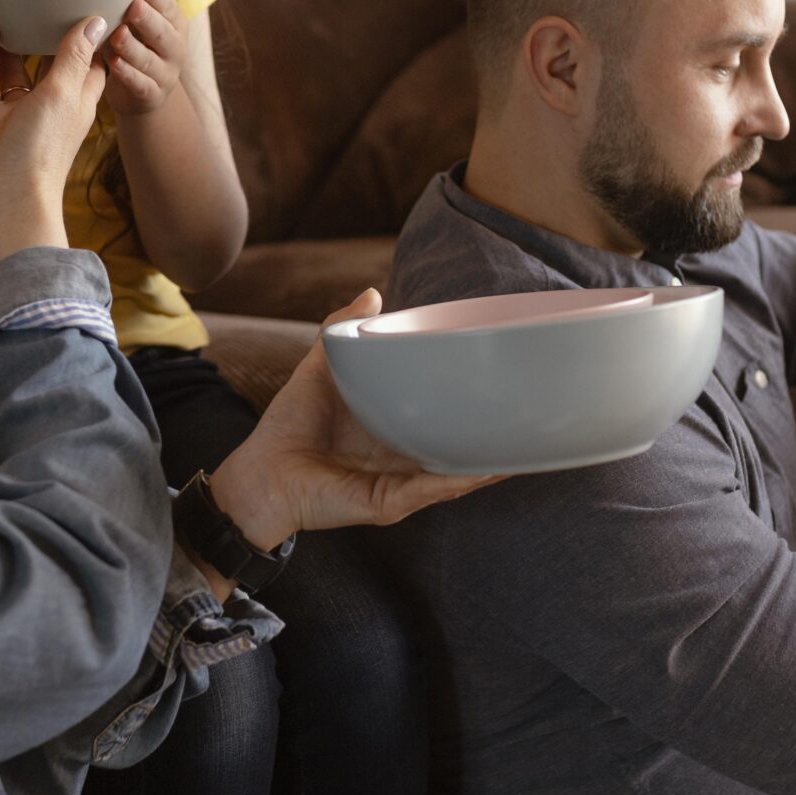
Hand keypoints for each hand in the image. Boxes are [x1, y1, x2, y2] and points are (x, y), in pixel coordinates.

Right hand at [0, 14, 110, 269]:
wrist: (5, 198)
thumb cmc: (42, 149)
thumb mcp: (63, 93)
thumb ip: (74, 55)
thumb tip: (98, 19)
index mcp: (77, 98)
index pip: (91, 59)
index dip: (91, 32)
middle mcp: (49, 104)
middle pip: (49, 60)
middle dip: (42, 30)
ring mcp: (18, 113)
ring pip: (12, 69)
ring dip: (6, 41)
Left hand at [101, 0, 192, 116]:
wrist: (143, 94)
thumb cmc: (135, 46)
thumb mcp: (136, 24)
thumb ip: (128, 4)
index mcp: (174, 24)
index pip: (169, 8)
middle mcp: (175, 48)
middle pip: (163, 33)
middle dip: (148, 19)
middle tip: (132, 5)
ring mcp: (165, 73)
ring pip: (149, 59)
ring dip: (133, 47)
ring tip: (117, 35)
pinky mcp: (151, 95)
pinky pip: (140, 84)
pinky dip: (127, 74)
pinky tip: (113, 63)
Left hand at [208, 290, 505, 548]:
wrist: (259, 475)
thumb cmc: (288, 428)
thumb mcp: (322, 370)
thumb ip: (345, 331)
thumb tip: (374, 292)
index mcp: (397, 427)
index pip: (444, 413)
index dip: (474, 399)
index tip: (504, 375)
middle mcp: (407, 457)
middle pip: (461, 446)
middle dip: (497, 435)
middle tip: (536, 410)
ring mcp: (404, 483)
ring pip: (459, 472)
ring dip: (491, 459)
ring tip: (528, 441)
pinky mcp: (390, 502)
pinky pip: (431, 489)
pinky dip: (459, 478)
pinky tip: (486, 466)